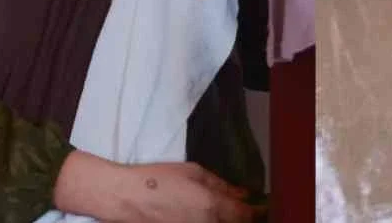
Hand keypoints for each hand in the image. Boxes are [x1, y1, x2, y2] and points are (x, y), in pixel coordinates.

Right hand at [114, 161, 264, 222]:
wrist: (127, 198)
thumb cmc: (159, 180)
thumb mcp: (194, 173)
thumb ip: (222, 185)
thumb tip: (244, 194)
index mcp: (212, 206)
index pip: (246, 215)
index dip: (258, 212)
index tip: (264, 208)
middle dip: (244, 219)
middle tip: (248, 211)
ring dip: (228, 221)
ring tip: (229, 213)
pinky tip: (208, 217)